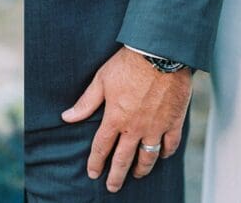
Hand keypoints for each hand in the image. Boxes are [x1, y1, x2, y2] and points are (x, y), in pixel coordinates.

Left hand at [62, 47, 191, 192]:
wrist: (160, 54)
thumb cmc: (128, 63)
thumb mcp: (101, 80)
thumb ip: (86, 103)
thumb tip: (67, 117)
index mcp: (115, 118)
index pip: (102, 147)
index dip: (96, 162)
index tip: (93, 173)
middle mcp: (135, 128)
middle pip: (124, 159)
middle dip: (117, 176)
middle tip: (112, 187)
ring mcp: (156, 127)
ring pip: (148, 157)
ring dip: (141, 169)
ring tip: (137, 175)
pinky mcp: (173, 121)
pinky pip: (170, 145)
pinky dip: (166, 153)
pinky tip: (162, 156)